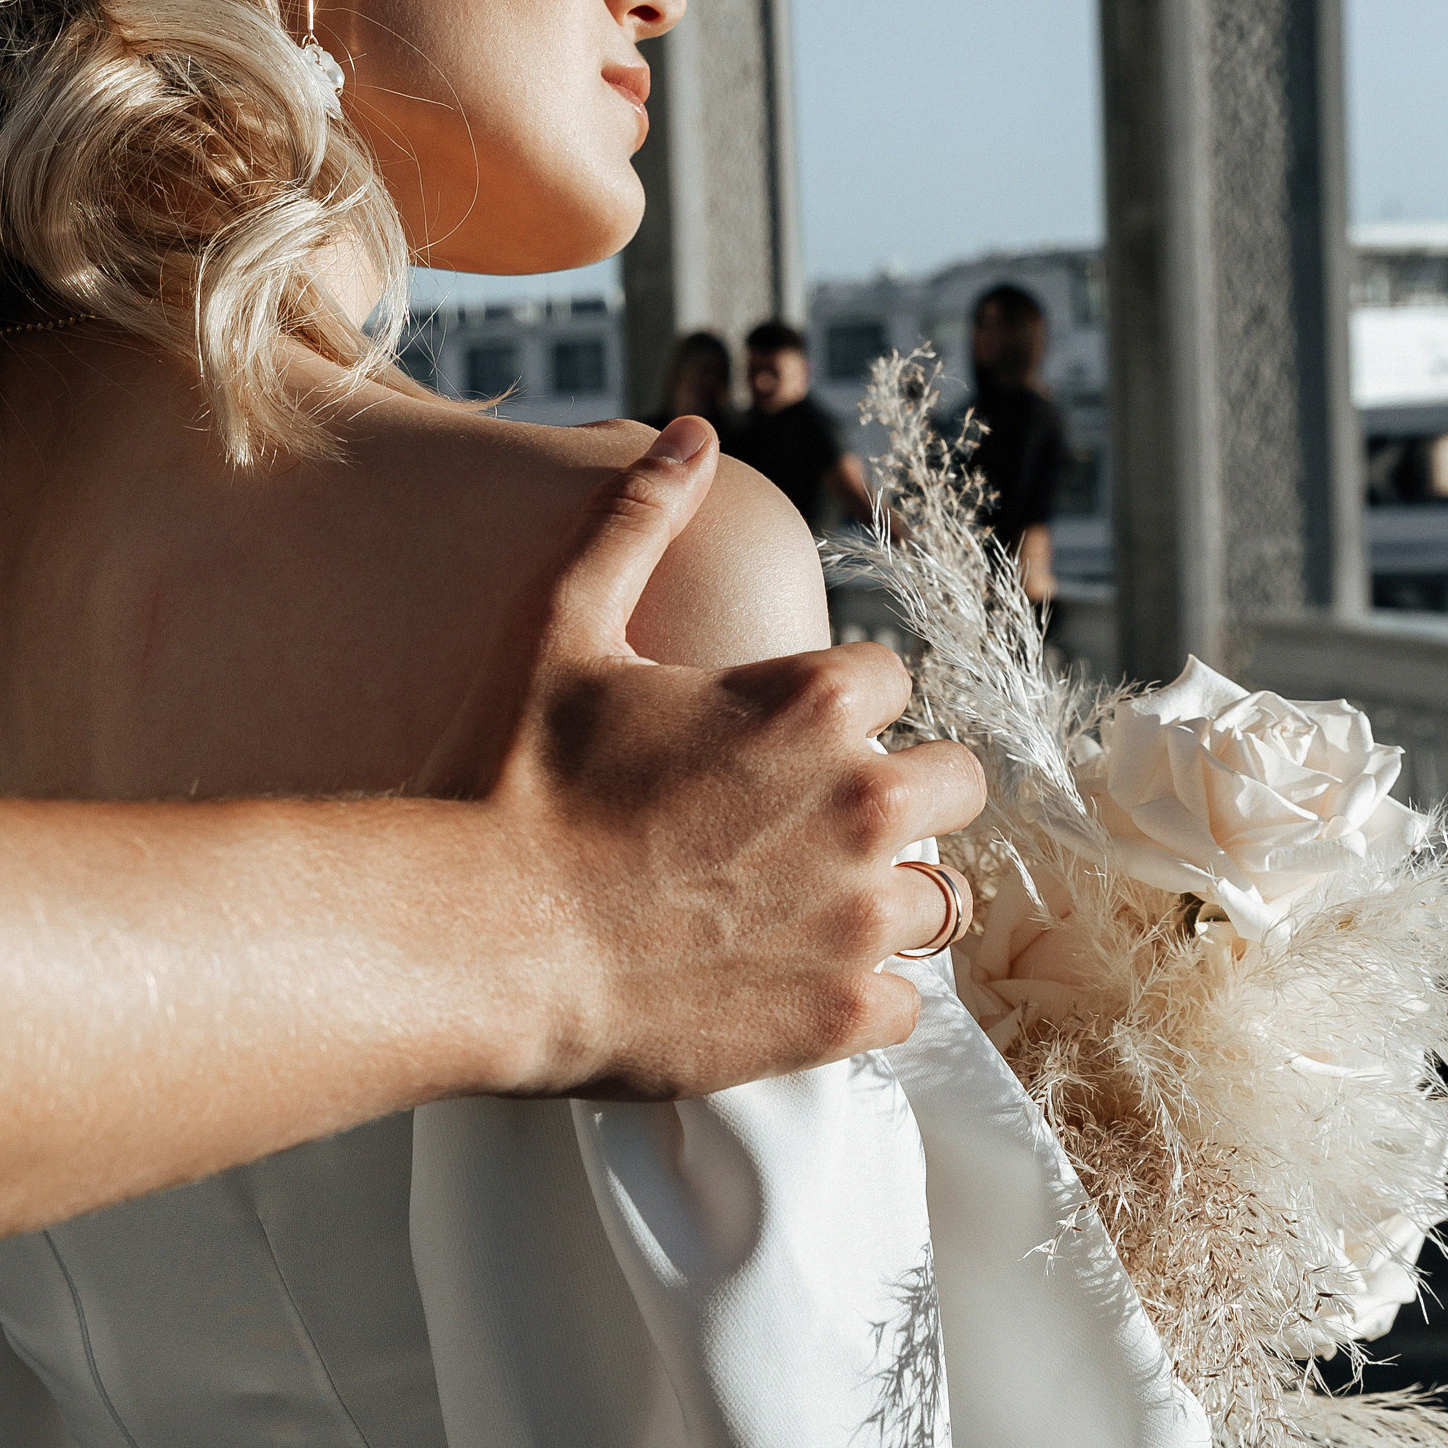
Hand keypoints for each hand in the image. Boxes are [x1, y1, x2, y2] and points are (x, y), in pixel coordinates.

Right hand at [426, 420, 985, 1095]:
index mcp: (814, 702)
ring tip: (810, 907)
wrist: (489, 942)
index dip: (835, 709)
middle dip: (902, 794)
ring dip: (890, 897)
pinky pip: (908, 1006)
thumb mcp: (568, 630)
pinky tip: (791, 979)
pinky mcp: (844, 1011)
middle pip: (958, 782)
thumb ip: (638, 522)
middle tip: (819, 822)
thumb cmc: (523, 786)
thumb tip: (694, 436)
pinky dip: (861, 997)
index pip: (890, 684)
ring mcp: (861, 914)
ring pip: (943, 899)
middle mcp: (861, 802)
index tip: (780, 740)